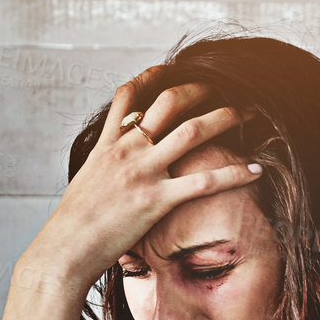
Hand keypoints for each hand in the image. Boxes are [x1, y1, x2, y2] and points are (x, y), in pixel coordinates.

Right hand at [21, 65, 259, 291]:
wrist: (63, 250)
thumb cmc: (73, 224)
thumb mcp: (86, 182)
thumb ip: (105, 166)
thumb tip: (115, 167)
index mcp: (107, 144)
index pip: (128, 95)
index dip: (152, 76)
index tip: (173, 69)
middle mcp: (126, 150)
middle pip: (169, 103)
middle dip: (200, 90)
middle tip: (224, 89)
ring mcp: (142, 173)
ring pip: (192, 132)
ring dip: (224, 118)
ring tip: (248, 115)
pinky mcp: (156, 200)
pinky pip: (204, 181)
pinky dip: (234, 173)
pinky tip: (256, 170)